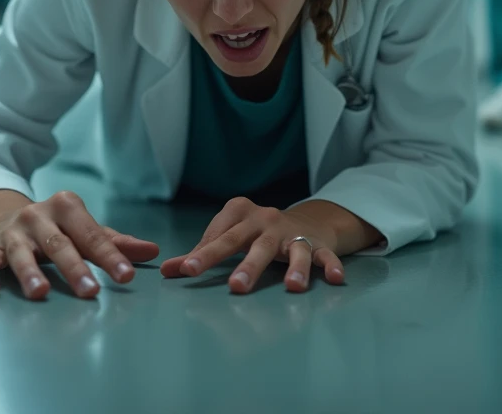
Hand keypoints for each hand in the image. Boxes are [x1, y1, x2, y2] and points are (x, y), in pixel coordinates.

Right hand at [0, 191, 159, 301]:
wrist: (8, 216)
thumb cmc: (58, 229)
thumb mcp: (85, 229)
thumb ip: (115, 242)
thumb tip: (153, 252)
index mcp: (68, 207)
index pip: (92, 236)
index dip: (110, 257)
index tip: (126, 276)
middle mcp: (40, 215)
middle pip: (60, 245)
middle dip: (76, 268)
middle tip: (91, 291)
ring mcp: (15, 231)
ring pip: (23, 253)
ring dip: (31, 273)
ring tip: (41, 294)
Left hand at [160, 197, 345, 293]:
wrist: (304, 221)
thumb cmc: (255, 233)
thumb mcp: (229, 236)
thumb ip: (200, 253)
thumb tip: (166, 272)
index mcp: (240, 213)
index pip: (220, 236)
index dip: (204, 253)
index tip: (186, 270)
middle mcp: (266, 220)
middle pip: (253, 243)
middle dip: (245, 265)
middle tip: (235, 287)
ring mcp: (292, 232)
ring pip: (294, 250)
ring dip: (295, 268)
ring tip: (292, 287)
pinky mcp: (316, 244)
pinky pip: (324, 255)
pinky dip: (330, 265)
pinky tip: (336, 279)